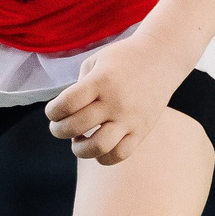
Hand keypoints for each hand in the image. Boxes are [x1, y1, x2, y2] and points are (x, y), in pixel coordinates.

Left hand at [44, 35, 181, 165]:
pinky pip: (120, 155)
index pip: (67, 104)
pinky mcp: (142, 131)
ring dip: (79, 149)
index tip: (52, 112)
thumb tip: (65, 113)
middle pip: (77, 126)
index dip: (52, 112)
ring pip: (98, 147)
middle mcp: (116, 101)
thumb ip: (80, 86)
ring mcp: (130, 118)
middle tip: (58, 126)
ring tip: (78, 141)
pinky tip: (98, 147)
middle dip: (59, 130)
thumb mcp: (96, 61)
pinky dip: (103, 157)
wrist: (161, 57)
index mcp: (101, 80)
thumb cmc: (123, 58)